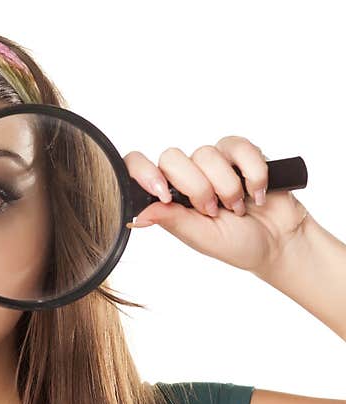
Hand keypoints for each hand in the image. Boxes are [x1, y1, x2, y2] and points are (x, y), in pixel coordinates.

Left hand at [124, 136, 311, 274]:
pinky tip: (257, 192)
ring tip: (237, 207)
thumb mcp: (200, 237)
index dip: (144, 173)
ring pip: (206, 153)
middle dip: (196, 187)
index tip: (163, 193)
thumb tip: (136, 216)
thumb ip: (170, 220)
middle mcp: (187, 176)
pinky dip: (252, 173)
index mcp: (169, 196)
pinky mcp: (242, 154)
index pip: (138, 168)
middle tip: (212, 211)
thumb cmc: (237, 243)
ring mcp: (214, 163)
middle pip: (171, 157)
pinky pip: (239, 147)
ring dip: (227, 186)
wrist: (280, 241)